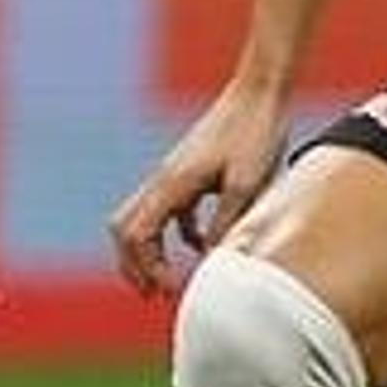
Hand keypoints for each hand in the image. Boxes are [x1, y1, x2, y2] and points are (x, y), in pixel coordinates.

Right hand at [107, 79, 291, 293]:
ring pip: (142, 218)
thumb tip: (210, 260)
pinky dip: (175, 232)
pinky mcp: (189, 170)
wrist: (261, 92)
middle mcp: (163, 179)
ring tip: (167, 280)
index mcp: (172, 184)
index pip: (137, 237)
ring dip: (149, 251)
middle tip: (154, 293)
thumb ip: (227, 222)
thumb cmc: (256, 133)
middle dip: (134, 264)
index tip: (171, 289)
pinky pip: (169, 208)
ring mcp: (174, 174)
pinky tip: (199, 245)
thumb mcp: (248, 184)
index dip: (147, 268)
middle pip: (125, 229)